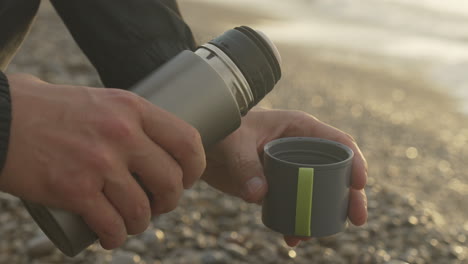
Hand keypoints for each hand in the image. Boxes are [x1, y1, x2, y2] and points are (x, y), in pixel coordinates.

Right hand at [0, 74, 205, 248]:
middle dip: (170, 201)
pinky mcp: (74, 190)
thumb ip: (126, 118)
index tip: (187, 178)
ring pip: (141, 209)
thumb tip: (153, 141)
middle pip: (170, 180)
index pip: (187, 140)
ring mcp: (99, 163)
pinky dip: (115, 238)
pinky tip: (112, 237)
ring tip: (133, 222)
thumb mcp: (99, 100)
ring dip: (141, 224)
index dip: (195, 166)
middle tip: (159, 204)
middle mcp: (122, 134)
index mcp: (132, 108)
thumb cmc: (49, 108)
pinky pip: (111, 225)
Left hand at [202, 107, 367, 245]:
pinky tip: (291, 237)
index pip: (337, 142)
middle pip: (335, 172)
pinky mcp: (277, 186)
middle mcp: (300, 148)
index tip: (360, 184)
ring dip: (321, 214)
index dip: (354, 161)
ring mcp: (290, 169)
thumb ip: (246, 166)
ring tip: (313, 233)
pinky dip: (296, 221)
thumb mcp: (234, 142)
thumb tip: (260, 195)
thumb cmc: (222, 129)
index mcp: (298, 128)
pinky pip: (295, 204)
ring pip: (317, 192)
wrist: (203, 145)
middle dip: (349, 196)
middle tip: (358, 219)